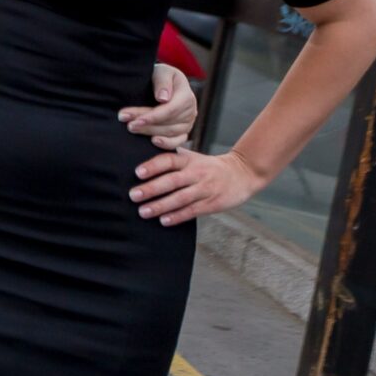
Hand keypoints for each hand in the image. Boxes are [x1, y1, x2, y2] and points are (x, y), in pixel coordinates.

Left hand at [118, 64, 197, 149]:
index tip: (135, 119)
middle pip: (167, 122)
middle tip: (127, 124)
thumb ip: (162, 82)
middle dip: (146, 124)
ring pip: (170, 132)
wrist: (161, 82)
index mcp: (186, 95)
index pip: (170, 110)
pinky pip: (178, 141)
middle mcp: (190, 111)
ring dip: (149, 132)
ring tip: (131, 128)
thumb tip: (163, 98)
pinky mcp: (183, 132)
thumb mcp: (161, 71)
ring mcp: (188, 123)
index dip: (152, 116)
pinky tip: (153, 142)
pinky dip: (166, 144)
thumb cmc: (160, 76)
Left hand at [129, 150, 262, 225]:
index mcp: (189, 160)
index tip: (137, 173)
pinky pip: (193, 210)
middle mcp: (196, 173)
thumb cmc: (208, 166)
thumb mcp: (192, 157)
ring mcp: (205, 189)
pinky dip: (178, 216)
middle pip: (172, 181)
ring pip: (181, 198)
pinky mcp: (213, 203)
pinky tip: (163, 221)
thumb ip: (172, 158)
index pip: (169, 160)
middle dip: (151, 189)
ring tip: (143, 212)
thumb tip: (143, 154)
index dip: (153, 166)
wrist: (242, 173)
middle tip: (133, 195)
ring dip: (161, 206)